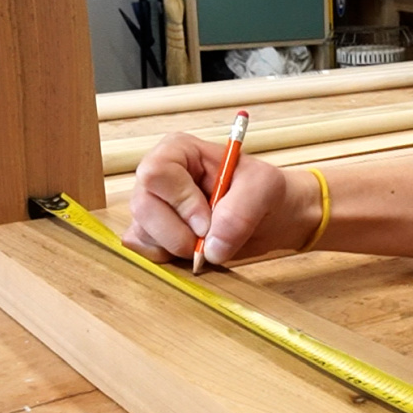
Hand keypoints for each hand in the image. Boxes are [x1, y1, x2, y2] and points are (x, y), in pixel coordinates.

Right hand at [123, 132, 298, 264]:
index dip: (182, 203)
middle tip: (210, 241)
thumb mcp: (264, 188)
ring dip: (179, 248)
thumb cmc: (263, 192)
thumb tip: (211, 248)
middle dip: (179, 234)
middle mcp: (158, 177)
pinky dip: (172, 260)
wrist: (270, 218)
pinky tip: (196, 253)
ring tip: (209, 242)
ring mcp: (152, 207)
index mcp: (178, 151)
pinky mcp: (153, 235)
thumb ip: (240, 212)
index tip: (208, 222)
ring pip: (143, 234)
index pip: (157, 174)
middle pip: (143, 207)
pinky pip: (146, 253)